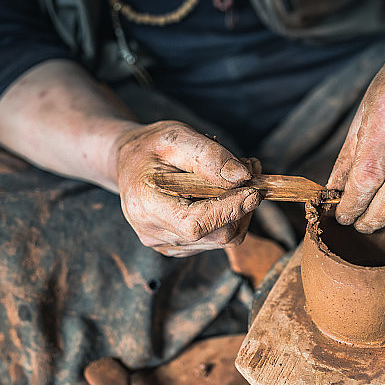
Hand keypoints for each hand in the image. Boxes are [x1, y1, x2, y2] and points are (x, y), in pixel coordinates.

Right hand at [115, 121, 261, 256]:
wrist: (130, 162)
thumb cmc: (150, 147)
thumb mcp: (175, 137)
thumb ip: (209, 155)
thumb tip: (242, 177)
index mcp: (145, 205)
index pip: (196, 224)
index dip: (230, 210)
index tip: (254, 190)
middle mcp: (152, 232)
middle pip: (216, 235)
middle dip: (241, 207)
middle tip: (250, 170)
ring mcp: (165, 244)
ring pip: (220, 239)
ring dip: (239, 211)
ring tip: (237, 177)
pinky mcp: (177, 247)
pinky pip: (214, 239)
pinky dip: (228, 217)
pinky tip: (224, 193)